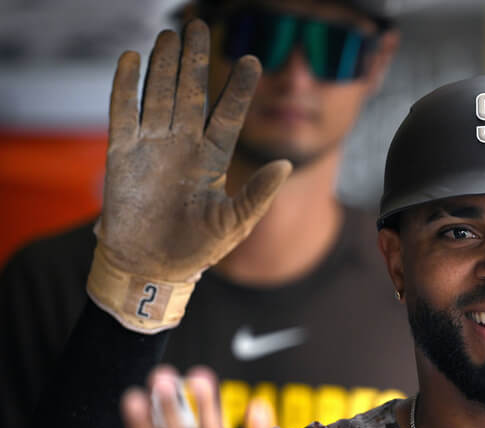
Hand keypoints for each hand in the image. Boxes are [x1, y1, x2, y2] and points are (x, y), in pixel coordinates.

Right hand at [89, 21, 291, 331]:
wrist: (152, 267)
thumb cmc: (197, 249)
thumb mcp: (234, 224)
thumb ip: (258, 195)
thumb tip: (285, 166)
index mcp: (213, 160)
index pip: (229, 116)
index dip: (239, 90)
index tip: (253, 60)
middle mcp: (184, 146)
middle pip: (191, 94)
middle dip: (196, 62)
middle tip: (200, 27)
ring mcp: (152, 146)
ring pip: (159, 95)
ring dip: (164, 65)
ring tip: (171, 35)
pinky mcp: (122, 154)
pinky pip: (123, 113)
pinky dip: (125, 86)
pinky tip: (130, 59)